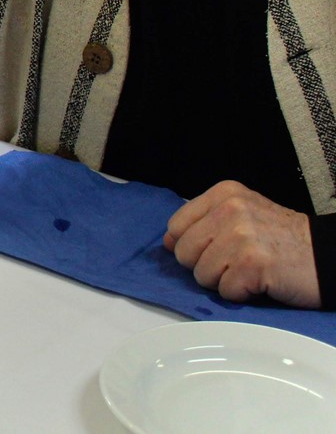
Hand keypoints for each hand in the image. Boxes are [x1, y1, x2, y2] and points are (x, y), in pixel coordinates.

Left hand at [164, 181, 320, 308]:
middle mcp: (230, 209)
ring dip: (225, 281)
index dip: (190, 246)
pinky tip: (261, 281)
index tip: (215, 250)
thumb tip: (166, 241)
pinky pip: (225, 291)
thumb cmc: (283, 240)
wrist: (327, 257)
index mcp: (224, 194)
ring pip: (202, 275)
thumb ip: (204, 223)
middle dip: (206, 266)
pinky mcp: (253, 263)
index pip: (176, 226)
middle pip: (184, 252)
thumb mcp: (243, 215)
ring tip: (250, 271)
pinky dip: (241, 294)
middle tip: (236, 263)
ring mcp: (241, 235)